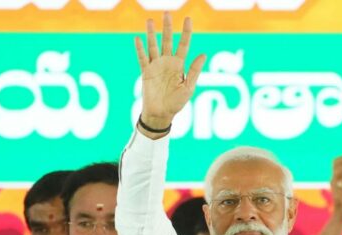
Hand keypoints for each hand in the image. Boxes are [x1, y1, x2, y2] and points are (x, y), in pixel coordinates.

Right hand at [134, 13, 205, 132]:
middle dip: (167, 27)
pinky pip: (142, 58)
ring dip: (151, 34)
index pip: (184, 44)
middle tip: (167, 13)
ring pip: (153, 46)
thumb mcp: (188, 87)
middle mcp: (167, 62)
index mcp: (179, 65)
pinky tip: (137, 38)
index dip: (186, 32)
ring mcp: (155, 66)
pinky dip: (140, 49)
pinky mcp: (146, 72)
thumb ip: (193, 70)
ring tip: (150, 20)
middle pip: (167, 41)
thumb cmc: (176, 103)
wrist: (161, 114)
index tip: (188, 18)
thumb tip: (203, 54)